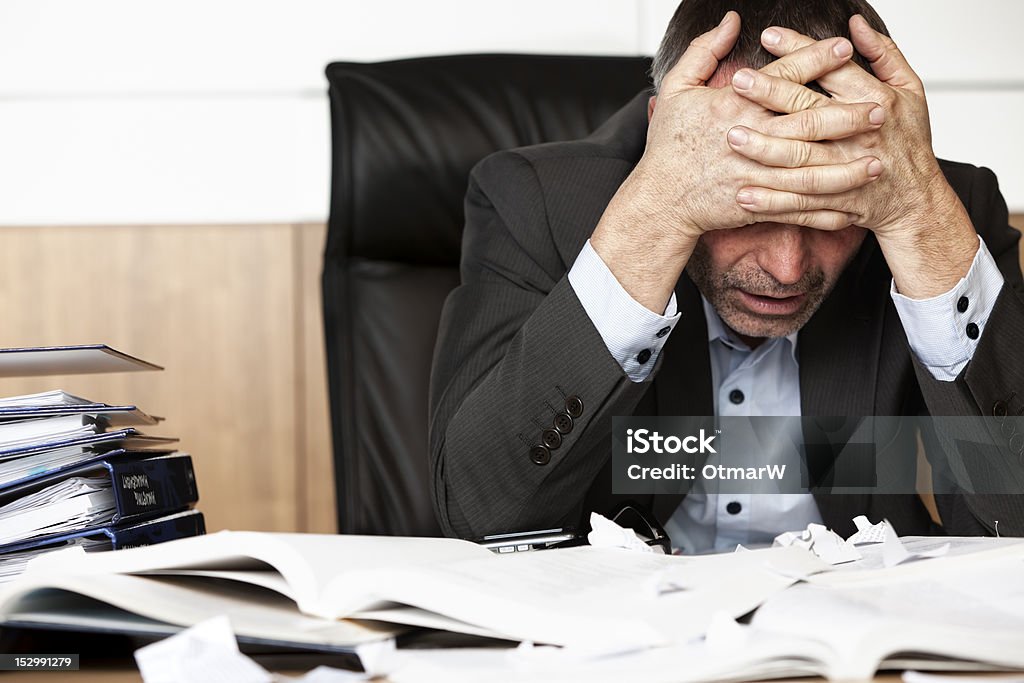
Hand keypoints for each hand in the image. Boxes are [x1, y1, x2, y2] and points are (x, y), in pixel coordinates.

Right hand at [590, 11, 883, 311]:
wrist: (660, 200)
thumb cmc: (668, 146)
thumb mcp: (676, 90)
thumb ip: (703, 52)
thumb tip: (730, 21)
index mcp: (733, 108)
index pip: (782, 78)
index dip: (814, 59)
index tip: (844, 46)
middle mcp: (749, 139)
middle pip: (806, 123)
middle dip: (846, 115)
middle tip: (880, 107)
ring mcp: (754, 175)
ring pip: (810, 169)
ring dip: (847, 166)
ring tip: (879, 158)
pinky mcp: (757, 204)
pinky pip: (797, 208)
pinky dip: (826, 209)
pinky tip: (852, 203)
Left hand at [726, 16, 977, 295]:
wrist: (916, 201)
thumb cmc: (909, 140)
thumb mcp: (911, 89)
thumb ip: (884, 54)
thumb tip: (855, 24)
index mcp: (877, 101)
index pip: (833, 70)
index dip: (801, 52)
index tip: (768, 36)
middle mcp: (861, 135)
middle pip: (811, 112)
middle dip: (773, 96)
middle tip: (738, 81)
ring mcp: (849, 172)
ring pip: (802, 160)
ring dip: (766, 150)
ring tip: (732, 136)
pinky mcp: (838, 203)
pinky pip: (801, 203)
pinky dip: (773, 202)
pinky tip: (744, 195)